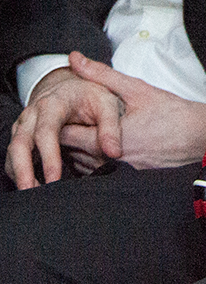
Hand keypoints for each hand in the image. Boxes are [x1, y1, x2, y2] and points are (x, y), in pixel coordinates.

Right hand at [5, 62, 121, 187]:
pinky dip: (18, 173)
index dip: (49, 156)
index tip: (54, 179)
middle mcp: (32, 115)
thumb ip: (111, 126)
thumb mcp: (106, 102)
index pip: (46, 131)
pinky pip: (13, 157)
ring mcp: (23, 126)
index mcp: (53, 104)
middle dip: (23, 170)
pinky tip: (31, 187)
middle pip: (20, 144)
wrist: (70, 87)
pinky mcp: (20, 136)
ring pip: (12, 153)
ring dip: (19, 175)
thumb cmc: (90, 95)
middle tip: (32, 193)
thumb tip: (114, 153)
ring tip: (32, 195)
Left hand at [63, 52, 205, 169]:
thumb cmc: (173, 112)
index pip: (66, 136)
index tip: (65, 112)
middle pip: (74, 153)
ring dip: (86, 148)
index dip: (60, 123)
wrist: (201, 135)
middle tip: (78, 119)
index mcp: (110, 139)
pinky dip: (102, 158)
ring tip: (93, 130)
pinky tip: (112, 143)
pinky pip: (105, 170)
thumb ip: (102, 74)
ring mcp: (122, 172)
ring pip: (88, 164)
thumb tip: (75, 60)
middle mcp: (113, 161)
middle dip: (72, 135)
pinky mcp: (133, 176)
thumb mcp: (137, 88)